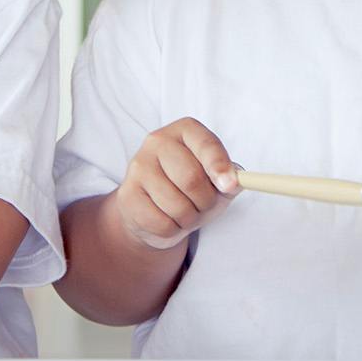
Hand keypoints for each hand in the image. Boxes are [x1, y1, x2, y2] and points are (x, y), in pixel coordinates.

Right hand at [114, 117, 239, 250]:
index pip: (206, 144)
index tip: (229, 186)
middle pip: (191, 178)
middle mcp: (158, 141)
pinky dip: (173, 230)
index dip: (219, 166)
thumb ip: (230, 178)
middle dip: (205, 201)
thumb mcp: (215, 180)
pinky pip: (162, 223)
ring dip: (190, 218)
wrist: (152, 209)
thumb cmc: (190, 190)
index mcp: (185, 130)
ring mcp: (138, 166)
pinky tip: (167, 219)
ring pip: (177, 206)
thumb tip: (234, 182)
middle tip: (204, 205)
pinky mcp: (127, 194)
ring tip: (184, 212)